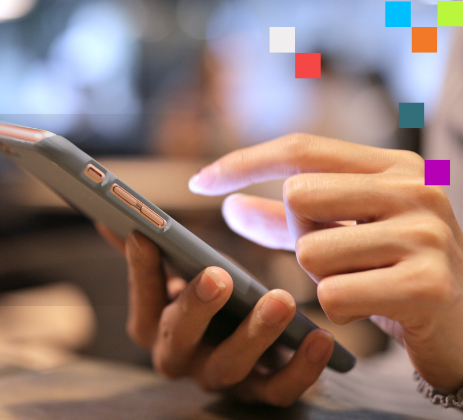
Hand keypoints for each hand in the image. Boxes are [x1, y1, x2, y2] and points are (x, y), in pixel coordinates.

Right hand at [95, 223, 335, 406]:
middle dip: (195, 307)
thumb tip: (111, 217)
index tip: (145, 233)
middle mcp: (179, 357)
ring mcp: (220, 378)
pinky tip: (322, 337)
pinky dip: (301, 369)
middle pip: (178, 338)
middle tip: (217, 275)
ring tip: (281, 300)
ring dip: (255, 335)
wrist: (252, 350)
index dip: (141, 270)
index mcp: (153, 324)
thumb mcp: (178, 276)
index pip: (141, 297)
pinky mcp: (261, 393)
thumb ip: (152, 252)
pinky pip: (279, 391)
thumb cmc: (210, 302)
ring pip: (229, 366)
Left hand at [189, 133, 462, 393]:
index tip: (198, 182)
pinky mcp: (426, 286)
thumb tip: (228, 205)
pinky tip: (372, 309)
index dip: (244, 162)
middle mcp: (415, 189)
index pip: (300, 148)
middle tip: (337, 257)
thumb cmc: (391, 273)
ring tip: (362, 283)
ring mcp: (426, 235)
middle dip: (299, 236)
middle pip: (299, 196)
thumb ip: (285, 220)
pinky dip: (339, 311)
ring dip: (320, 279)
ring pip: (311, 252)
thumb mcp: (340, 235)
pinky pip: (333, 297)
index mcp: (394, 165)